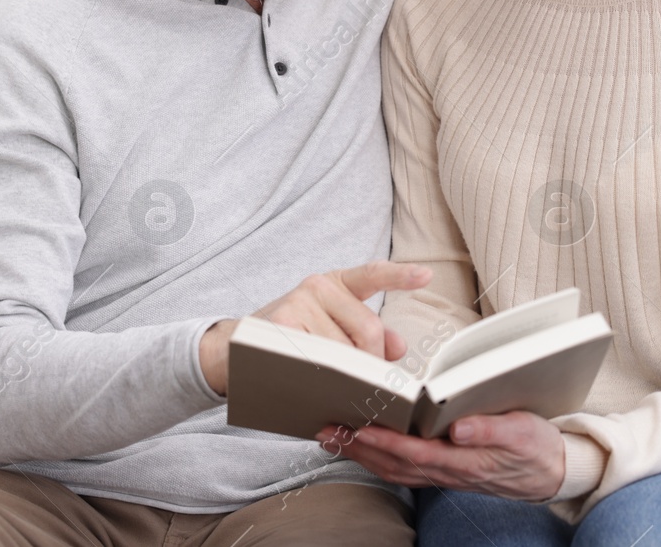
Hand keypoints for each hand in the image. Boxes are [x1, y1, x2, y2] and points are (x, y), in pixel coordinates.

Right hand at [198, 260, 431, 395]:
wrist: (233, 350)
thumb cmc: (290, 342)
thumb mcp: (330, 330)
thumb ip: (367, 336)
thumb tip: (399, 347)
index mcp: (334, 284)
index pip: (372, 274)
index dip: (401, 275)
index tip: (427, 275)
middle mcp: (317, 285)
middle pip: (369, 330)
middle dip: (372, 364)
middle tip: (361, 386)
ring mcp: (297, 303)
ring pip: (346, 352)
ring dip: (345, 379)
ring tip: (328, 385)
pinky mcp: (280, 327)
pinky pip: (318, 362)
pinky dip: (321, 380)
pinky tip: (310, 383)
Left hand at [316, 411, 565, 502]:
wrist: (551, 473)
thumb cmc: (536, 447)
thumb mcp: (524, 433)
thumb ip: (492, 431)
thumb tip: (459, 428)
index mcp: (465, 460)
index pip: (416, 452)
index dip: (384, 442)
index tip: (358, 428)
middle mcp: (448, 471)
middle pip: (394, 464)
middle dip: (359, 448)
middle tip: (327, 431)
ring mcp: (444, 474)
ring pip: (394, 469)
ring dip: (361, 455)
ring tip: (333, 438)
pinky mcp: (444, 470)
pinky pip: (403, 468)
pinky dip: (378, 458)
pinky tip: (363, 447)